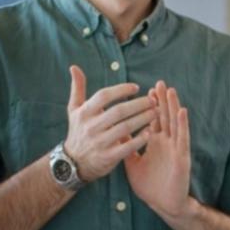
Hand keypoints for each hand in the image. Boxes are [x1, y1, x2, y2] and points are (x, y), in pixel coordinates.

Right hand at [61, 65, 157, 181]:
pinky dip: (139, 139)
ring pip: (125, 128)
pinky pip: (127, 147)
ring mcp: (100, 142)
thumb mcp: (74, 109)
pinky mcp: (108, 157)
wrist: (73, 163)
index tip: (136, 87)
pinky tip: (150, 131)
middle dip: (138, 104)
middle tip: (153, 100)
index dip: (121, 90)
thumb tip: (74, 66)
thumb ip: (77, 88)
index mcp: (84, 112)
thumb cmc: (78, 131)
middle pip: (118, 111)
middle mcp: (91, 126)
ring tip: (156, 112)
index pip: (104, 96)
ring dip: (143, 119)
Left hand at [125, 82, 194, 219]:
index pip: (152, 120)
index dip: (150, 106)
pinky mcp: (182, 156)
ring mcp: (175, 148)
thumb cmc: (150, 186)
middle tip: (159, 83)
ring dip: (173, 106)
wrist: (163, 205)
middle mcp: (166, 142)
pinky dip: (182, 124)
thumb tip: (115, 132)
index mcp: (155, 143)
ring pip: (174, 123)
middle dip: (161, 100)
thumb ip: (126, 148)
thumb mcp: (132, 164)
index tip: (146, 90)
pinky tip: (182, 112)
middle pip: (164, 117)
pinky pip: (182, 138)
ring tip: (170, 90)